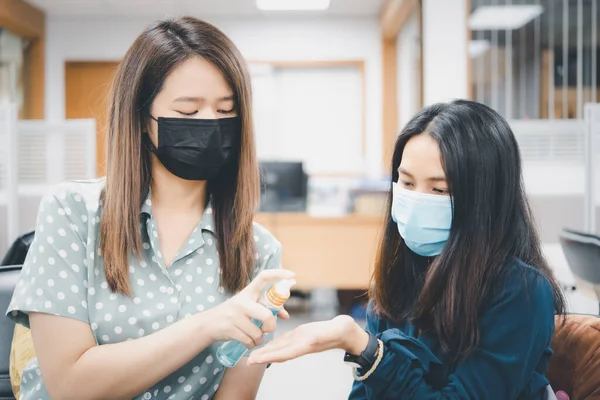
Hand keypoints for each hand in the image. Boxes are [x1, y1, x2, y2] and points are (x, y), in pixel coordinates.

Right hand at [203, 269, 294, 348]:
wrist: (208, 324)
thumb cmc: (233, 314)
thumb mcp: (248, 307)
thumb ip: (267, 309)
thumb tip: (286, 315)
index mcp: (248, 292)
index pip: (263, 277)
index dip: (278, 274)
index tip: (291, 275)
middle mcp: (241, 301)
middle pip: (266, 315)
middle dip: (271, 326)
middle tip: (268, 329)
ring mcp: (234, 315)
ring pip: (258, 332)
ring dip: (259, 339)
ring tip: (254, 337)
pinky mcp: (230, 329)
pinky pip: (249, 341)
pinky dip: (251, 344)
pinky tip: (248, 341)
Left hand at [247, 315, 368, 364]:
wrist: (346, 331)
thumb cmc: (342, 330)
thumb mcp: (336, 329)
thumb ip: (327, 334)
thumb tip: (315, 338)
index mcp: (307, 344)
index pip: (285, 353)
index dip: (270, 356)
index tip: (258, 359)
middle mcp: (301, 345)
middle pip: (279, 353)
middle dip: (264, 357)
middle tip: (248, 360)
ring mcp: (300, 341)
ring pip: (279, 348)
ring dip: (266, 352)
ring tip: (252, 355)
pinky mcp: (300, 335)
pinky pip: (284, 341)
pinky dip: (273, 344)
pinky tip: (265, 344)